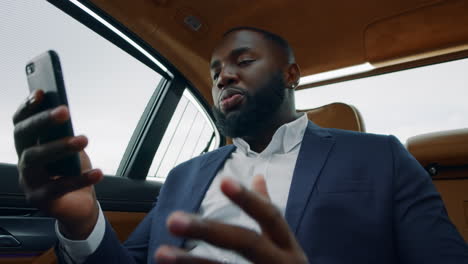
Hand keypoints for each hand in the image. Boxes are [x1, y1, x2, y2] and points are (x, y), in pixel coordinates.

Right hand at [13, 90, 102, 238]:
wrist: (78, 205)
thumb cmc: (72, 171)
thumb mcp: (69, 150)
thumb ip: (64, 134)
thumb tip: (64, 114)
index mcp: (28, 145)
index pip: (21, 122)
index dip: (27, 107)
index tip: (41, 92)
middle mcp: (23, 160)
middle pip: (24, 136)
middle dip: (42, 120)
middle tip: (65, 110)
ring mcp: (28, 180)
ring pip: (36, 159)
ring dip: (60, 146)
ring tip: (83, 139)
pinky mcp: (40, 199)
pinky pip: (58, 187)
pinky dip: (80, 179)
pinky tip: (97, 172)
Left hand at [155, 175, 308, 263]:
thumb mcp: (285, 243)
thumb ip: (268, 211)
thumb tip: (258, 176)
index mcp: (287, 246)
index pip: (271, 216)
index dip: (248, 199)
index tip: (223, 181)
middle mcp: (279, 263)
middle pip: (246, 243)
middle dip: (210, 231)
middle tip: (172, 219)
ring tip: (161, 253)